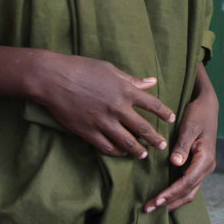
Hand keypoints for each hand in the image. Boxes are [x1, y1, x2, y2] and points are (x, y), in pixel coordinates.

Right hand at [30, 52, 174, 158]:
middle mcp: (117, 108)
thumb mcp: (109, 69)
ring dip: (137, 150)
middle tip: (162, 146)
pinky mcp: (87, 131)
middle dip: (155, 139)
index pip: (152, 104)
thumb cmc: (81, 68)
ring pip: (126, 142)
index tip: (171, 119)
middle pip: (143, 128)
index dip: (164, 113)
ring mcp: (102, 121)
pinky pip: (106, 146)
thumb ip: (132, 80)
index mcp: (125, 90)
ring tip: (143, 155)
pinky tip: (121, 152)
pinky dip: (116, 151)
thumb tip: (152, 82)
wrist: (52, 78)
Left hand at [145, 62, 217, 212]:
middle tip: (148, 209)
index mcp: (205, 159)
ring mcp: (203, 168)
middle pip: (188, 193)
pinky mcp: (197, 166)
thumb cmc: (198, 114)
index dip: (171, 193)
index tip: (156, 201)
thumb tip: (175, 163)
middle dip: (169, 203)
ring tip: (154, 207)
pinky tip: (163, 197)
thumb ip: (182, 146)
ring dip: (173, 201)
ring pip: (189, 192)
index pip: (187, 182)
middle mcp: (206, 167)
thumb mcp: (189, 127)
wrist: (207, 106)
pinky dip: (176, 194)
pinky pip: (187, 185)